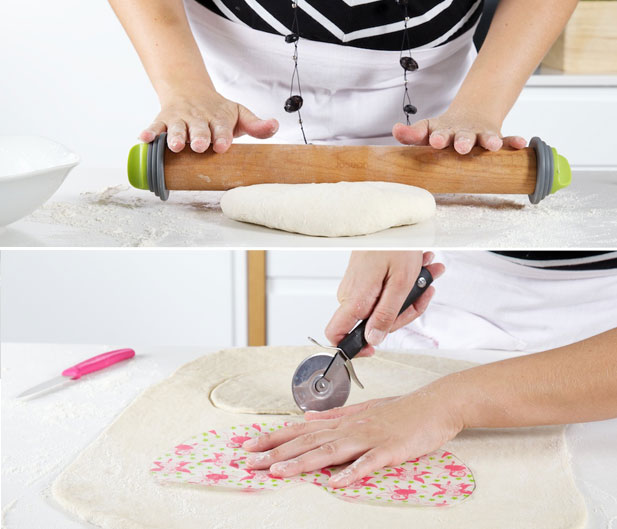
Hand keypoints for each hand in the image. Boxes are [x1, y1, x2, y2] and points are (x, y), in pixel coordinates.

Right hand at [139, 89, 278, 153]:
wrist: (190, 90)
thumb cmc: (218, 111)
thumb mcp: (240, 115)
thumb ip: (256, 125)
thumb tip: (275, 125)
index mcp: (219, 117)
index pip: (222, 127)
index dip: (222, 136)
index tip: (222, 146)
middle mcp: (199, 118)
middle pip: (199, 128)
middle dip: (199, 137)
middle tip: (199, 146)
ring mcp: (180, 119)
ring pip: (177, 128)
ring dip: (176, 136)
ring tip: (176, 146)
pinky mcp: (164, 120)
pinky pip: (155, 126)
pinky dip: (150, 132)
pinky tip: (144, 139)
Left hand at [242, 377, 462, 487]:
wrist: (434, 404)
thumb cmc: (400, 410)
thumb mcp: (363, 410)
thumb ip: (334, 416)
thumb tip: (307, 417)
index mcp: (342, 422)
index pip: (300, 430)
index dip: (274, 438)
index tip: (249, 446)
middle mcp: (350, 428)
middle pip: (307, 441)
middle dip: (276, 452)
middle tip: (249, 462)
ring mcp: (369, 438)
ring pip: (330, 451)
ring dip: (303, 462)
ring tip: (279, 471)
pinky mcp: (389, 449)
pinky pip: (368, 462)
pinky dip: (351, 472)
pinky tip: (335, 482)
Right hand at [325, 251, 444, 356]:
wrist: (390, 222)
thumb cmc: (395, 245)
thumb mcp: (399, 283)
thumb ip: (386, 315)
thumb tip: (374, 339)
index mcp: (355, 300)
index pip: (336, 335)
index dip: (353, 348)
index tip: (373, 349)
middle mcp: (351, 295)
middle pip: (373, 324)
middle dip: (404, 311)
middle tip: (423, 293)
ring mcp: (357, 288)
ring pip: (383, 308)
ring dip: (410, 295)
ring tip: (427, 275)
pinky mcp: (364, 280)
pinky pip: (384, 294)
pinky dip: (403, 285)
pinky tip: (419, 272)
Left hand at [392, 107, 525, 154]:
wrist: (470, 116)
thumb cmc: (443, 132)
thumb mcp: (425, 131)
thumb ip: (410, 134)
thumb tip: (395, 130)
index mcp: (440, 130)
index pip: (434, 132)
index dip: (434, 136)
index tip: (434, 141)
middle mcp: (460, 132)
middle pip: (461, 136)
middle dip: (461, 141)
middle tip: (460, 147)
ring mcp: (478, 134)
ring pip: (484, 137)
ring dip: (489, 140)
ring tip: (493, 145)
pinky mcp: (494, 136)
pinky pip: (506, 138)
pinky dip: (512, 141)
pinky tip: (521, 144)